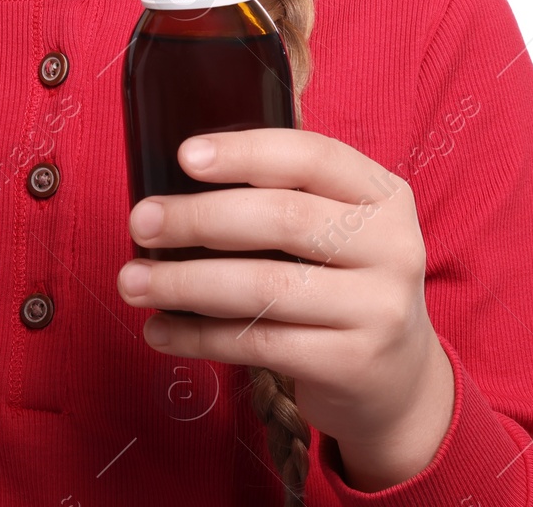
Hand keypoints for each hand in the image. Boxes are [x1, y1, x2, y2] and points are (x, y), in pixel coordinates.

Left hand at [114, 127, 454, 490]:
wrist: (400, 381)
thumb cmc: (342, 282)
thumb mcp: (338, 227)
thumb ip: (282, 197)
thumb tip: (174, 185)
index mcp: (383, 194)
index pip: (312, 156)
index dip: (245, 152)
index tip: (184, 156)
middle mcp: (392, 246)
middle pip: (282, 219)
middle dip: (198, 218)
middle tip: (141, 221)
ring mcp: (378, 309)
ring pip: (263, 287)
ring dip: (184, 283)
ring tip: (132, 282)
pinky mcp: (353, 364)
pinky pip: (259, 342)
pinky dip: (199, 336)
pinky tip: (161, 331)